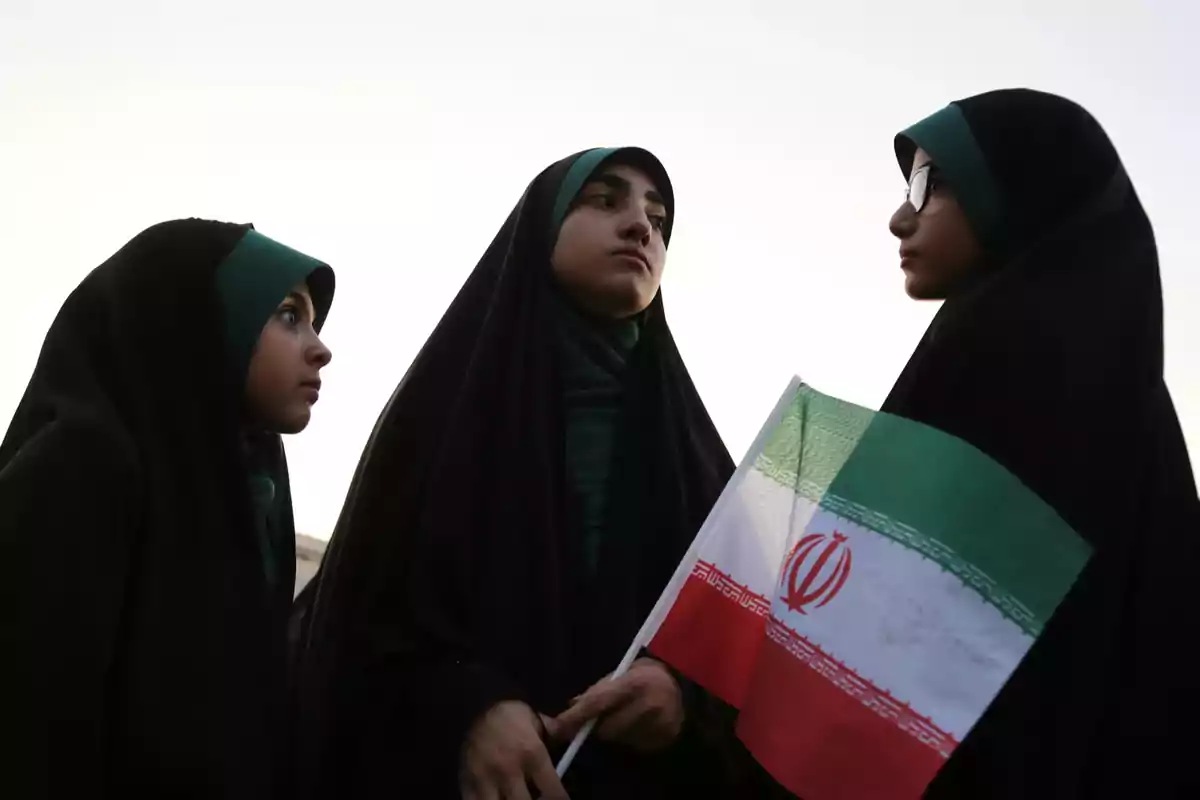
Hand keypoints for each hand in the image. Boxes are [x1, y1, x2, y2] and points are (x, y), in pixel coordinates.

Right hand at [459, 700, 568, 799]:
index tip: (559, 798)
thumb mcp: (536, 721)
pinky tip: (495, 797)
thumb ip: (554, 735)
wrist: (475, 703)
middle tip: (536, 797)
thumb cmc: (510, 713)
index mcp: (532, 754)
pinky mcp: (467, 782)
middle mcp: (509, 770)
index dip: (560, 799)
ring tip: (513, 796)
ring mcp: (486, 779)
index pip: (553, 792)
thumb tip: (573, 737)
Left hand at [548, 658, 683, 752]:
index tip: (556, 728)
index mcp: (634, 682)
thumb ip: (598, 690)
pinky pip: (634, 746)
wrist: (686, 685)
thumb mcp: (622, 673)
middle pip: (606, 728)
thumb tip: (571, 707)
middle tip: (604, 716)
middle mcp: (649, 704)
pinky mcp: (664, 738)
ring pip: (619, 739)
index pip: (597, 703)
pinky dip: (630, 738)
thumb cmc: (647, 674)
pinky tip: (640, 724)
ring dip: (615, 732)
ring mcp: (659, 724)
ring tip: (627, 715)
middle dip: (598, 725)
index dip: (575, 717)